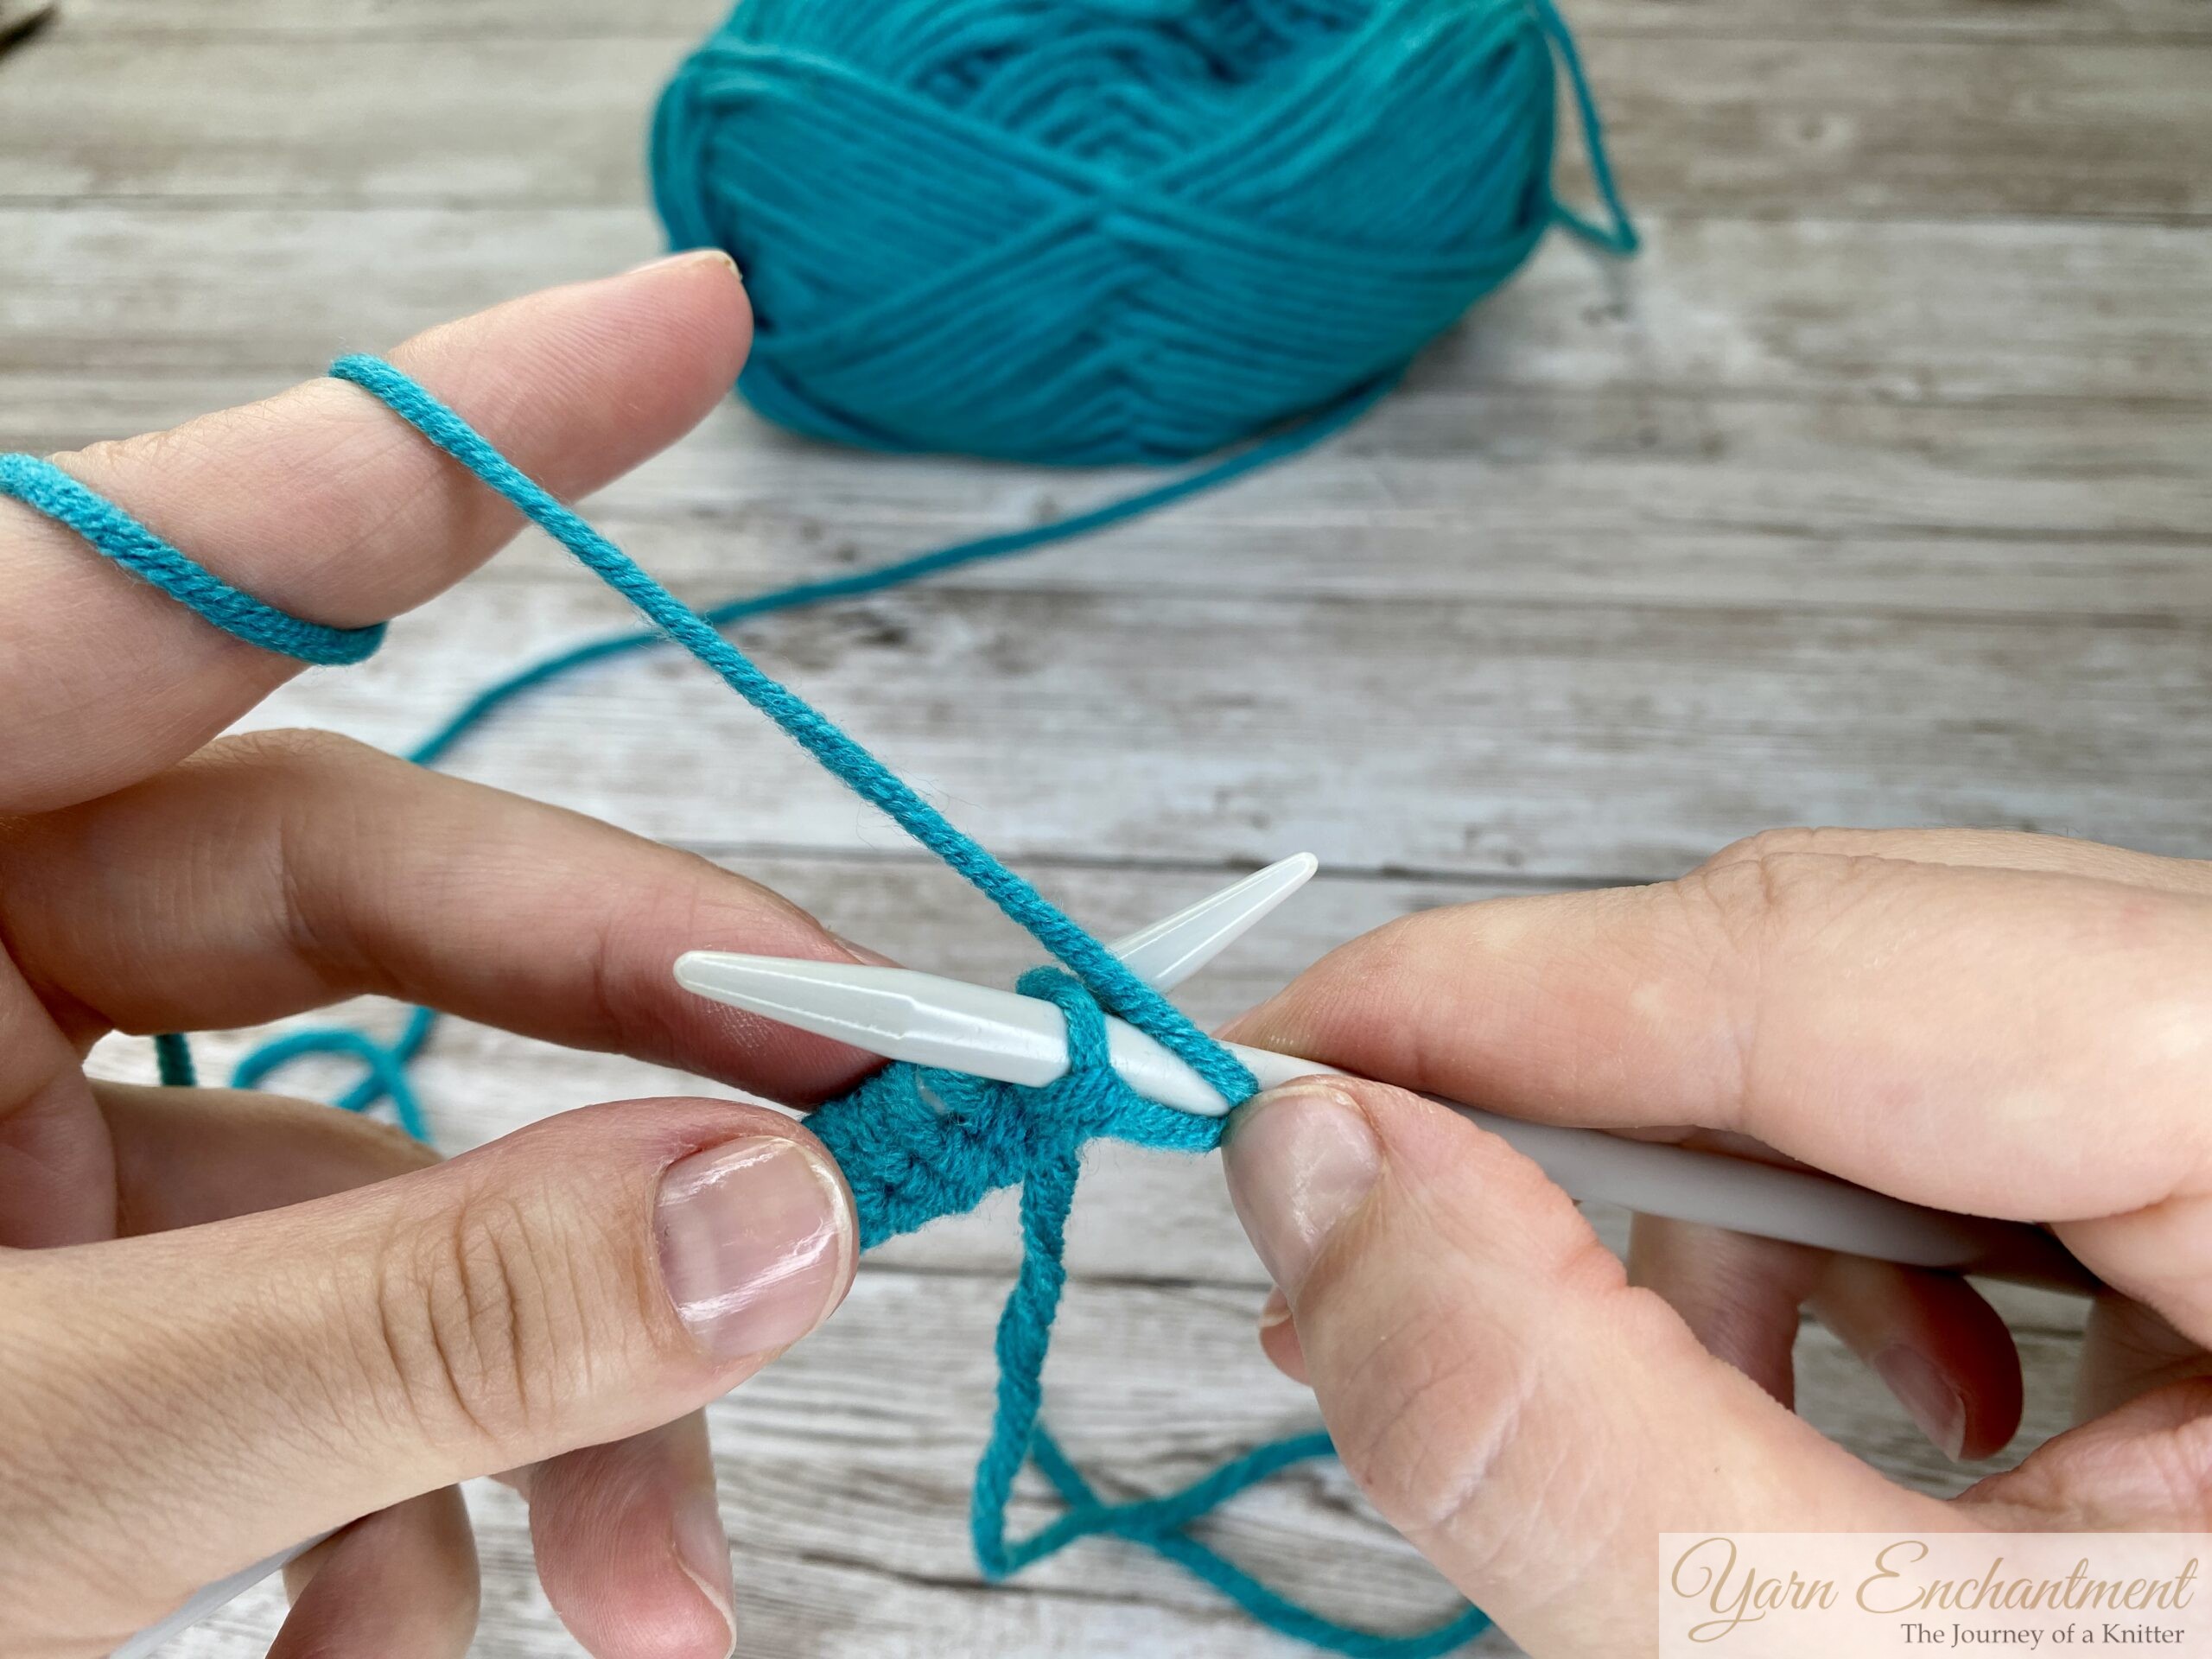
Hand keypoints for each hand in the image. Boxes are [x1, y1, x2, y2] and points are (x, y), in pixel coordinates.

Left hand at [0, 254, 880, 1658]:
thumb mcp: (28, 1455)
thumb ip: (401, 1316)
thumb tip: (779, 1207)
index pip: (174, 578)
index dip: (466, 440)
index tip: (700, 324)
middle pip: (355, 901)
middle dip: (636, 1058)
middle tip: (876, 1126)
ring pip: (362, 1177)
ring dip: (538, 1393)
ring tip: (652, 1592)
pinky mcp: (43, 1314)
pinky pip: (285, 1349)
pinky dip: (388, 1502)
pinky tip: (401, 1643)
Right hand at [1219, 828, 2211, 1655]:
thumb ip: (1566, 1424)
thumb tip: (1314, 1175)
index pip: (1834, 950)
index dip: (1505, 993)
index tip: (1278, 1064)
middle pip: (1858, 964)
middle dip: (1588, 1121)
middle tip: (1373, 1245)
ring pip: (1897, 1037)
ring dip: (1726, 1211)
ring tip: (1680, 1408)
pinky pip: (1983, 1124)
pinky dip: (1847, 1251)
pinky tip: (1879, 1401)